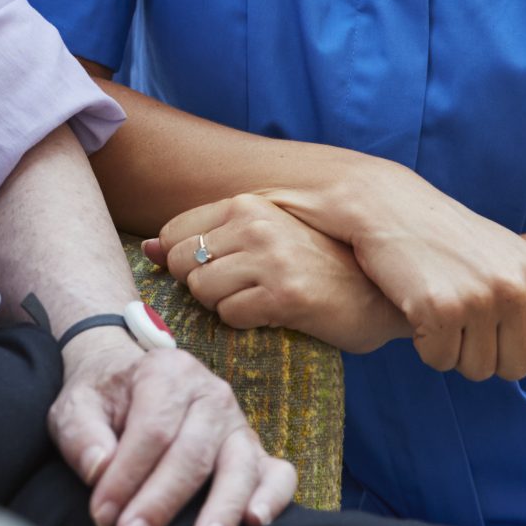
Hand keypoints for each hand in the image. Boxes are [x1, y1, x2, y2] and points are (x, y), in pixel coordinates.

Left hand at [47, 329, 298, 525]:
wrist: (128, 379)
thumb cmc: (103, 399)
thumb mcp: (76, 406)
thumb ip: (82, 435)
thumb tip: (100, 469)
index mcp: (166, 372)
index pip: (152, 431)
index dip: (126, 477)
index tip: (102, 516)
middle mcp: (210, 393)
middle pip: (192, 452)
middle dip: (161, 502)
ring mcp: (237, 422)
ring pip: (239, 464)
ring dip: (223, 507)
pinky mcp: (253, 449)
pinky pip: (278, 472)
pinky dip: (273, 497)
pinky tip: (255, 521)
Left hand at [149, 194, 410, 353]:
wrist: (377, 294)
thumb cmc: (315, 266)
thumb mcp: (262, 237)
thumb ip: (206, 236)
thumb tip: (147, 249)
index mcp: (248, 204)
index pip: (174, 233)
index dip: (185, 261)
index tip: (217, 271)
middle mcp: (257, 224)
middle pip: (183, 264)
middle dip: (202, 285)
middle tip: (242, 289)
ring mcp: (272, 258)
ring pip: (202, 290)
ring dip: (223, 305)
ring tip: (258, 300)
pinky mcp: (285, 295)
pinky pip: (230, 315)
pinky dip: (244, 322)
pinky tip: (273, 314)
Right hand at [279, 165, 525, 382]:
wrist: (389, 205)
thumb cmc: (456, 240)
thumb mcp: (516, 268)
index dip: (521, 352)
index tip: (496, 321)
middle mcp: (521, 288)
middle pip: (513, 371)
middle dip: (483, 351)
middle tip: (459, 308)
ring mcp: (482, 297)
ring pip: (475, 370)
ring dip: (452, 349)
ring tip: (439, 303)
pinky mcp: (440, 308)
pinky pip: (439, 361)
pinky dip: (424, 344)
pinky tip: (417, 306)